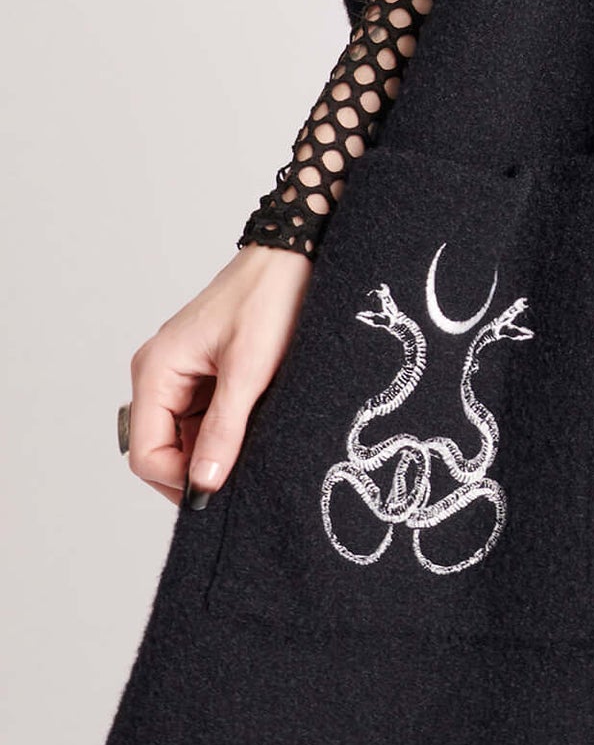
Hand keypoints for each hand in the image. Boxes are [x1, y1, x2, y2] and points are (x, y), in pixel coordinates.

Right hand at [126, 245, 312, 505]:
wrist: (297, 253)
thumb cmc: (270, 297)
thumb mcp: (249, 370)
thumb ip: (224, 430)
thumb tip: (202, 484)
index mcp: (156, 371)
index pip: (146, 454)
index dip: (178, 480)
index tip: (219, 490)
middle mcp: (160, 374)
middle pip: (163, 449)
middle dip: (199, 465)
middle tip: (243, 473)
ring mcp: (182, 373)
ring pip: (187, 436)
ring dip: (217, 446)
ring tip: (256, 440)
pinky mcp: (207, 372)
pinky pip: (207, 416)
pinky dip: (228, 428)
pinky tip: (257, 423)